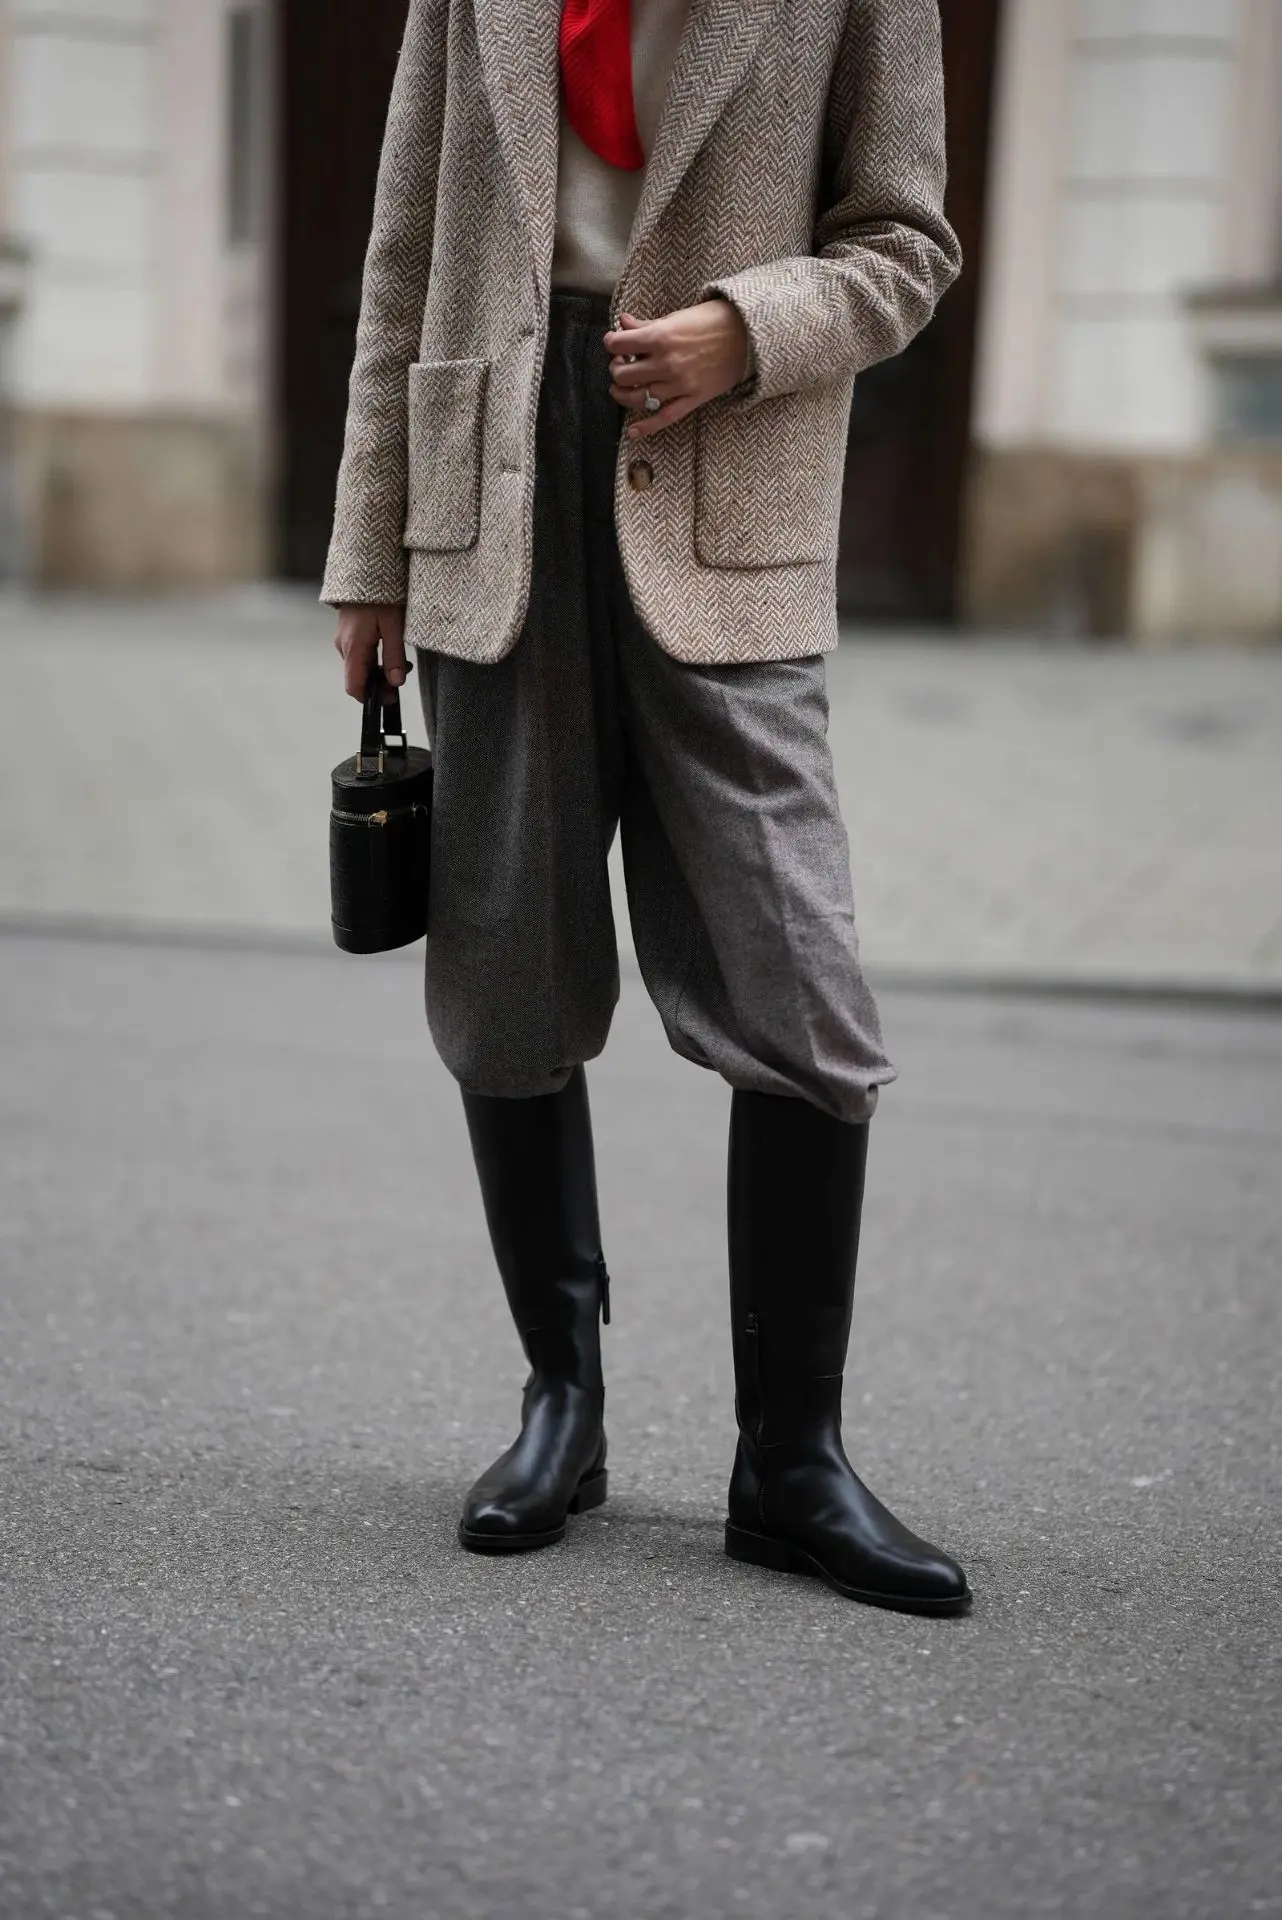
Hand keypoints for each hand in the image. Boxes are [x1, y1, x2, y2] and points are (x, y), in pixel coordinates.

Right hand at [333, 603, 411, 702]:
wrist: (364, 569)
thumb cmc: (380, 594)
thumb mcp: (394, 624)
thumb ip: (395, 655)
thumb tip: (396, 683)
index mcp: (353, 647)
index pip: (354, 687)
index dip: (370, 698)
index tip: (390, 699)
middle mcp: (344, 646)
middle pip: (359, 678)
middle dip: (381, 684)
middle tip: (404, 676)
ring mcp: (344, 640)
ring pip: (361, 667)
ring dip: (380, 671)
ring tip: (404, 663)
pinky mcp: (349, 634)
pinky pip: (360, 655)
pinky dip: (375, 659)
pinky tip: (391, 650)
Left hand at [605, 300, 750, 439]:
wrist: (748, 335)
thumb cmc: (712, 321)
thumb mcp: (676, 317)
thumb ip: (647, 325)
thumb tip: (622, 322)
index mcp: (660, 337)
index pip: (618, 344)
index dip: (611, 342)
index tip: (614, 342)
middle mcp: (666, 363)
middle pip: (623, 374)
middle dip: (616, 369)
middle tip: (622, 363)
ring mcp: (679, 384)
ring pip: (637, 398)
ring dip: (623, 394)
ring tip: (621, 388)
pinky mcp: (692, 399)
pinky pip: (664, 418)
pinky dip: (646, 427)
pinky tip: (633, 431)